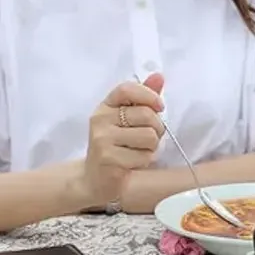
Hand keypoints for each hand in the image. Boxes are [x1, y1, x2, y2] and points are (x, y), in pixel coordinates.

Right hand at [80, 73, 165, 207]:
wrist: (94, 178)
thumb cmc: (117, 145)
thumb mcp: (128, 118)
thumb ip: (143, 97)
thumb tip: (159, 76)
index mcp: (106, 106)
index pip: (127, 89)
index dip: (148, 95)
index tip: (159, 107)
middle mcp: (100, 119)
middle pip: (146, 114)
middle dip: (157, 128)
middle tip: (148, 137)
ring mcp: (102, 139)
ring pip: (149, 136)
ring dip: (152, 146)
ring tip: (138, 150)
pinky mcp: (108, 159)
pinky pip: (144, 156)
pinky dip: (144, 160)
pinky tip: (131, 162)